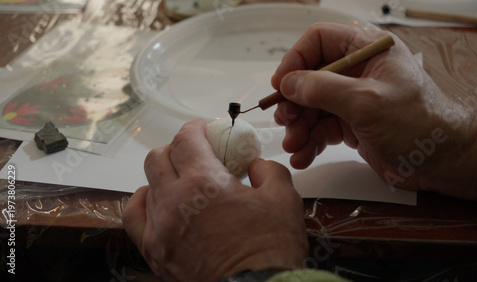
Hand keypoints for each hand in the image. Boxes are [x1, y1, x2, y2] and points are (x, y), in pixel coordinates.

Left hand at [122, 119, 307, 280]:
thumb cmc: (270, 249)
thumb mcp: (284, 199)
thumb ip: (267, 171)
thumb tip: (254, 166)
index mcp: (204, 182)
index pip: (186, 140)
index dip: (194, 128)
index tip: (203, 129)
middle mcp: (174, 201)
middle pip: (158, 157)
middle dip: (177, 148)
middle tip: (195, 153)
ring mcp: (159, 228)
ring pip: (147, 185)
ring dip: (164, 176)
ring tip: (182, 181)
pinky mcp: (155, 252)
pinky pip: (134, 217)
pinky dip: (144, 202)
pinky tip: (157, 201)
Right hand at [272, 23, 476, 199]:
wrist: (442, 161)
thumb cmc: (417, 123)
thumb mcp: (367, 101)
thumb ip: (324, 89)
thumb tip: (288, 83)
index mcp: (367, 51)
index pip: (320, 40)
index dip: (296, 59)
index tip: (280, 84)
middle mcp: (357, 71)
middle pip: (310, 77)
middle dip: (294, 101)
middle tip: (286, 120)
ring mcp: (353, 99)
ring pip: (312, 106)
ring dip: (299, 127)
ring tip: (294, 145)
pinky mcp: (352, 124)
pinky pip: (322, 128)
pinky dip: (310, 142)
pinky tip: (302, 156)